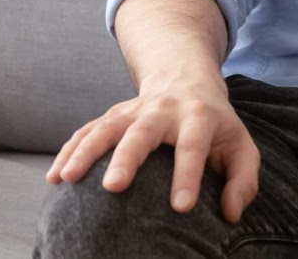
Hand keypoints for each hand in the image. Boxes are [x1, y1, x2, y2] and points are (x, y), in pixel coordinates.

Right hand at [45, 76, 259, 222]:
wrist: (187, 82)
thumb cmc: (216, 127)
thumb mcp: (240, 147)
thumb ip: (243, 180)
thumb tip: (230, 215)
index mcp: (199, 116)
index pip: (193, 146)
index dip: (187, 175)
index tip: (181, 208)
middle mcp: (163, 110)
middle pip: (142, 132)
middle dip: (127, 158)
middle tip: (114, 187)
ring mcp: (133, 110)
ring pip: (106, 127)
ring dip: (85, 151)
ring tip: (66, 178)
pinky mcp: (112, 116)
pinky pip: (85, 132)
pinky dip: (68, 152)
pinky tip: (54, 177)